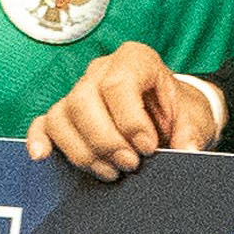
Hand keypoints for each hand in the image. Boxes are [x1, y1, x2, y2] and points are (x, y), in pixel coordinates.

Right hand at [27, 41, 216, 177]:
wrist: (170, 116)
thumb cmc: (180, 112)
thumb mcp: (194, 118)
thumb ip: (190, 133)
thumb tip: (187, 150)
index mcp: (135, 60)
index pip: (118, 83)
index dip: (129, 120)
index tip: (147, 147)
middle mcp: (101, 71)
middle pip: (83, 100)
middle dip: (106, 141)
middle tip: (130, 165)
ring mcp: (79, 91)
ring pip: (61, 116)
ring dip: (83, 152)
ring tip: (112, 172)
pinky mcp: (66, 115)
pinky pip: (43, 124)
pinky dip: (39, 140)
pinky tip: (43, 156)